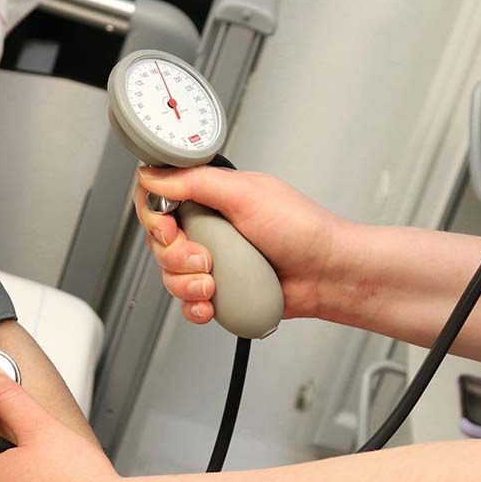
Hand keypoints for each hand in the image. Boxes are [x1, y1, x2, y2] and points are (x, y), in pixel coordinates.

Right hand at [135, 166, 352, 323]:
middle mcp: (209, 227)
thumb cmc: (302, 230)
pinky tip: (212, 303)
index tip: (169, 229)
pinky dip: (195, 306)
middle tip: (204, 258)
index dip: (155, 218)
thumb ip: (195, 182)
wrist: (327, 275)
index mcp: (211, 196)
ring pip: (170, 275)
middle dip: (175, 256)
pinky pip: (188, 302)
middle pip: (159, 242)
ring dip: (186, 284)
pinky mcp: (220, 289)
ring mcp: (214, 260)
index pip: (160, 200)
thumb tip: (152, 175)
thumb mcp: (245, 194)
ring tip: (214, 283)